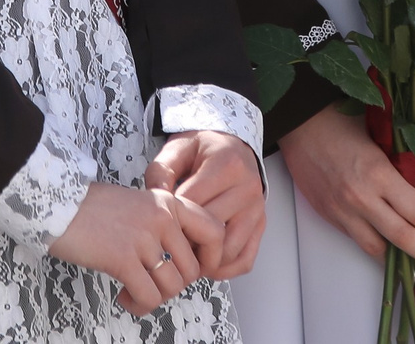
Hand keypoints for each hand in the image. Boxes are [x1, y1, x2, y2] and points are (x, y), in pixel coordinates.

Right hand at [50, 181, 210, 315]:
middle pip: (191, 270)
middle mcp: (161, 218)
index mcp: (168, 202)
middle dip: (173, 285)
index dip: (211, 258)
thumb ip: (163, 224)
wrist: (58, 203)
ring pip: (172, 287)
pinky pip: (148, 296)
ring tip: (135, 292)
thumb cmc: (94, 208)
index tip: (194, 271)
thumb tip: (181, 260)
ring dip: (155, 298)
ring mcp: (143, 238)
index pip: (214, 231)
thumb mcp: (139, 203)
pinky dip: (139, 305)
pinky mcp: (122, 258)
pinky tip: (125, 297)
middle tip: (152, 283)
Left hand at [146, 130, 263, 278]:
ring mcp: (257, 209)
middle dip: (185, 243)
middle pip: (212, 230)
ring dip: (204, 261)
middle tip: (167, 246)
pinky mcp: (260, 225)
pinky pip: (245, 259)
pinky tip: (206, 264)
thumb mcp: (178, 148)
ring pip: (229, 250)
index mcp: (227, 164)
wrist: (232, 144)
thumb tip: (154, 199)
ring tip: (185, 257)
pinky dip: (225, 269)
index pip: (194, 204)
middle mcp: (248, 188)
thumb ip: (161, 171)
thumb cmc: (203, 148)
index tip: (158, 224)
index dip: (172, 218)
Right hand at [276, 106, 414, 268]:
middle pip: (401, 237)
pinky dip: (373, 246)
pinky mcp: (329, 216)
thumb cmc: (340, 122)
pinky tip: (385, 249)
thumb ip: (399, 164)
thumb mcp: (380, 138)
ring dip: (397, 259)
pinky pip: (356, 239)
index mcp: (379, 174)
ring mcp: (343, 211)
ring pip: (376, 248)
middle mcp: (362, 198)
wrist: (300, 123)